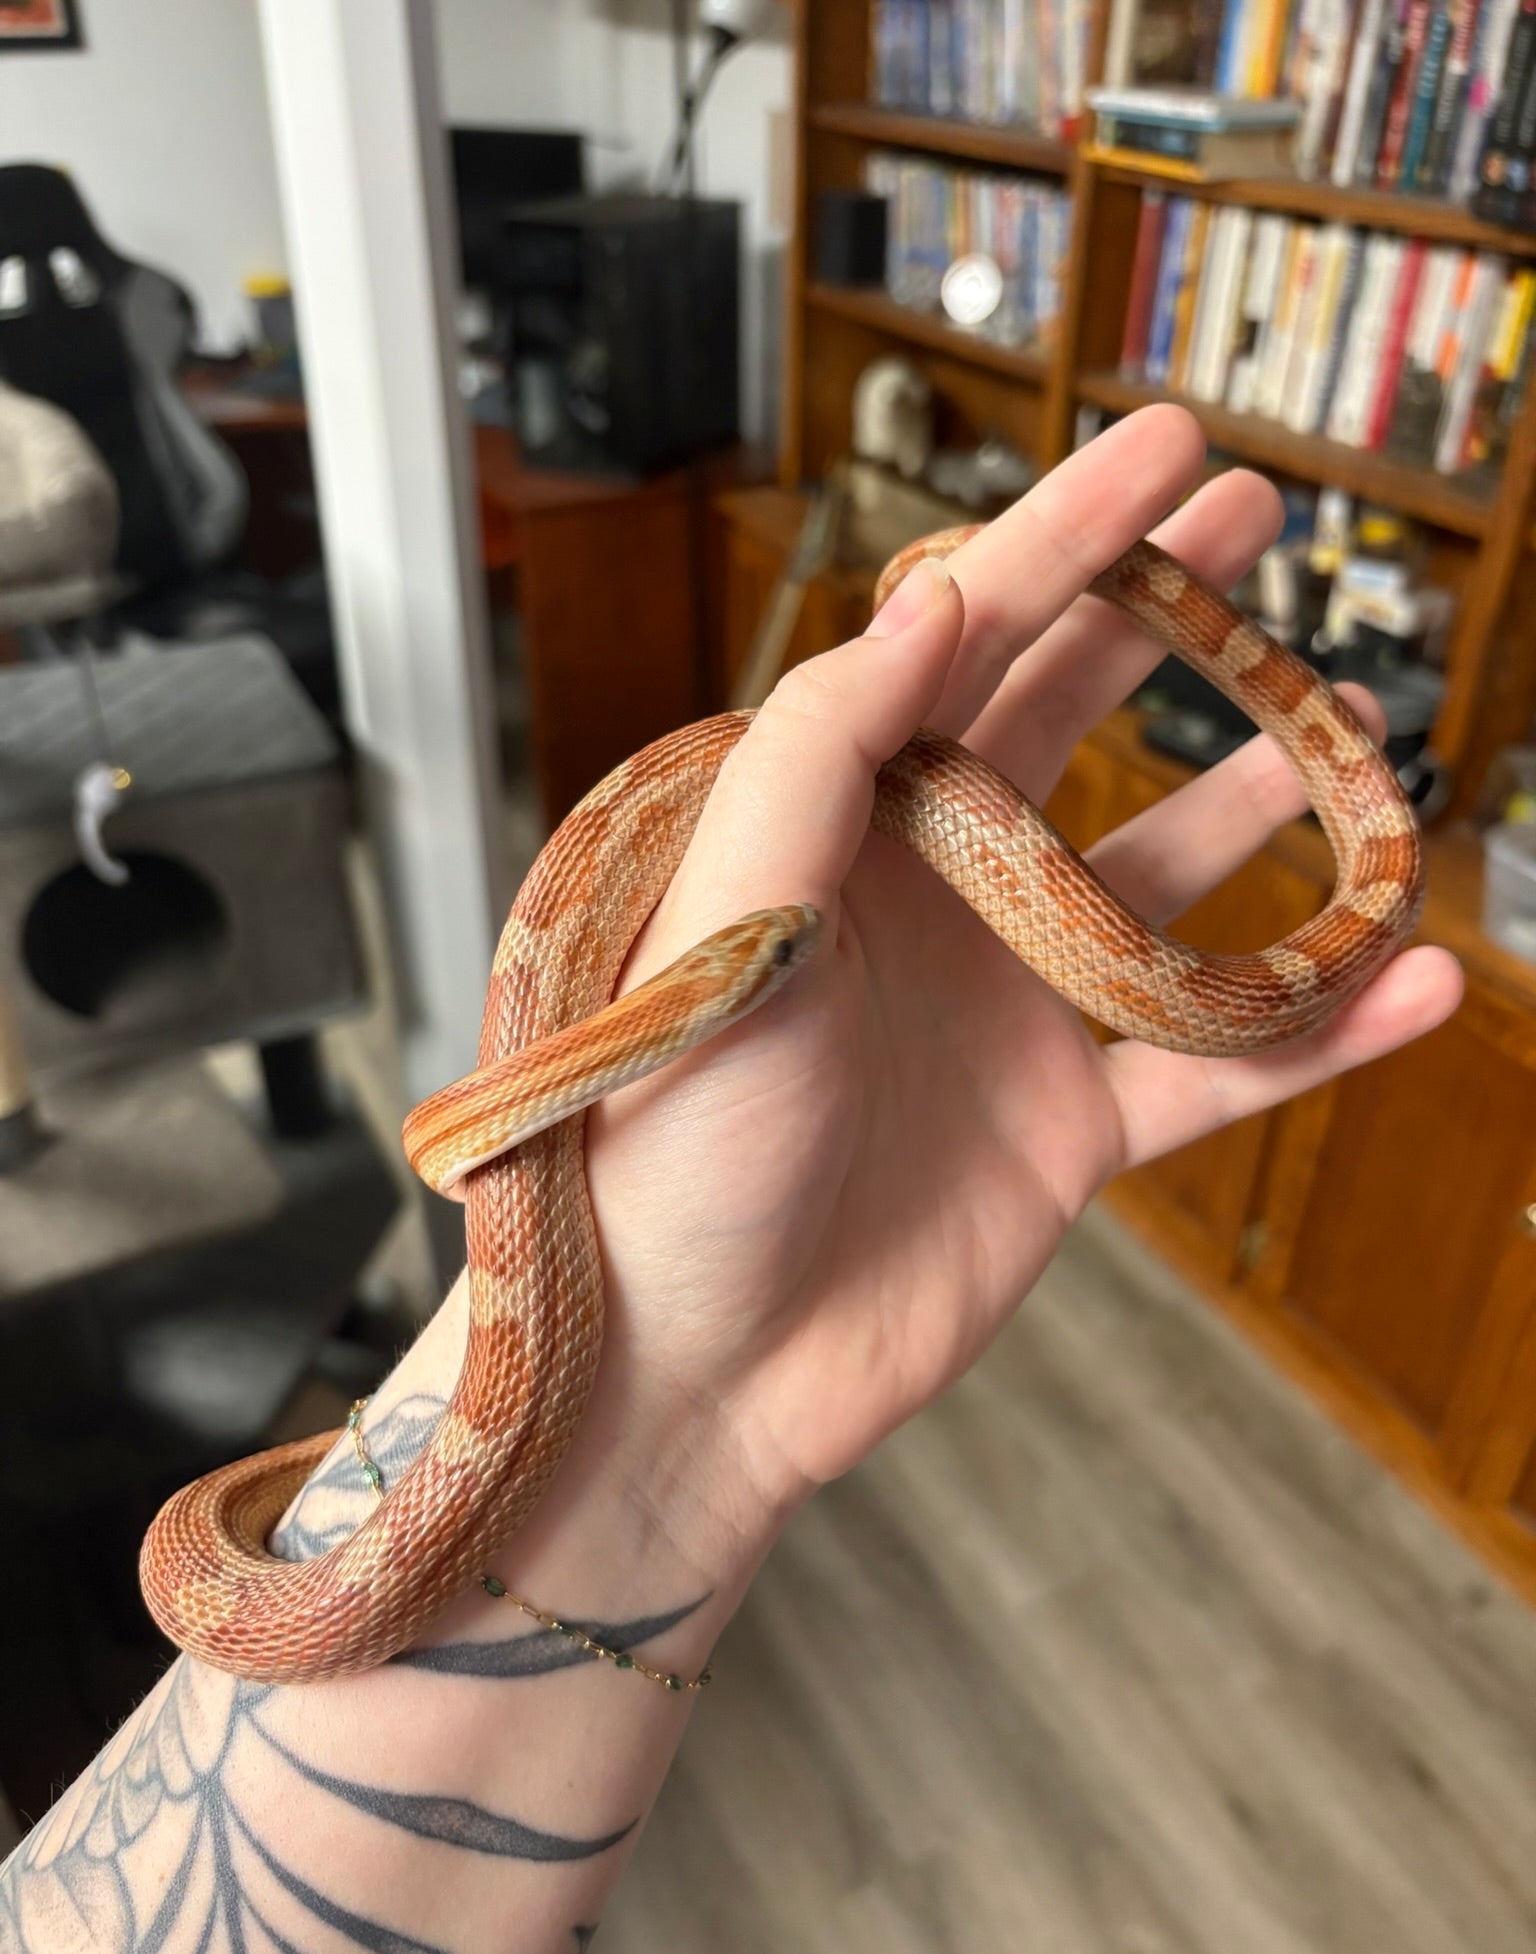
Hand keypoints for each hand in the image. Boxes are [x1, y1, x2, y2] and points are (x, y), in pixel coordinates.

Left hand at [498, 408, 1464, 1583]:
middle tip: (1259, 527)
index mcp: (834, 828)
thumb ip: (814, 757)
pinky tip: (1415, 974)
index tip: (1167, 447)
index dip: (1066, 538)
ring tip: (1358, 733)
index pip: (961, 645)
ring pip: (1169, 880)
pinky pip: (1221, 1061)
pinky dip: (1320, 1026)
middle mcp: (929, 899)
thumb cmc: (657, 1149)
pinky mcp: (1069, 1127)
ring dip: (1263, 807)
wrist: (689, 1367)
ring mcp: (1010, 1010)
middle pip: (1073, 723)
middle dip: (1165, 620)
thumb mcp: (718, 930)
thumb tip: (927, 601)